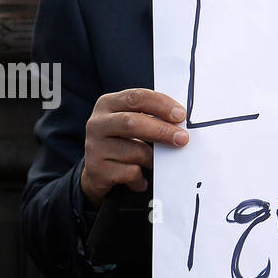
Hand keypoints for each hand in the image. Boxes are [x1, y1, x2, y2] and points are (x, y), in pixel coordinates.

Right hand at [80, 88, 187, 205]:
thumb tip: (181, 121)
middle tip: (182, 138)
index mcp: (107, 104)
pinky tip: (140, 179)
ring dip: (152, 160)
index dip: (160, 105)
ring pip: (135, 152)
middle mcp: (97, 123)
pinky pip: (130, 173)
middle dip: (161, 130)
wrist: (95, 172)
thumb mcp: (129, 121)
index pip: (135, 98)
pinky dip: (141, 178)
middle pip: (132, 123)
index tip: (180, 115)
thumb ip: (149, 116)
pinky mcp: (97, 169)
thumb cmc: (121, 141)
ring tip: (155, 163)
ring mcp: (95, 147)